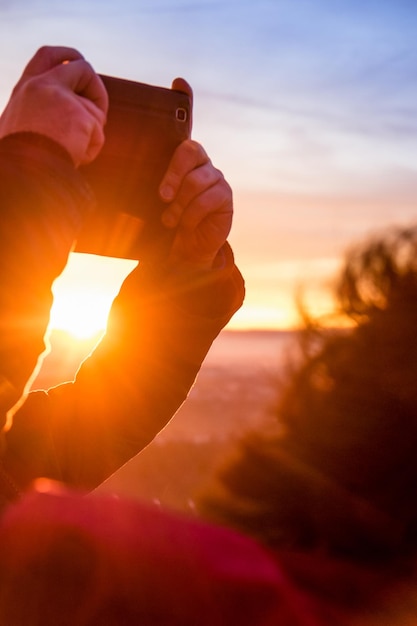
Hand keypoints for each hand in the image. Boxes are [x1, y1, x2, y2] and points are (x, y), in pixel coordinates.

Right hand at [0, 46, 107, 165]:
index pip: (47, 56)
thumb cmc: (21, 159)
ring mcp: (61, 98)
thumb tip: (67, 118)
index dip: (68, 56)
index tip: (80, 63)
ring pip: (95, 109)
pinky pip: (98, 133)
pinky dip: (91, 148)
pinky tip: (75, 158)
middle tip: (100, 110)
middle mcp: (42, 85)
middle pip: (83, 68)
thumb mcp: (20, 127)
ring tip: (74, 150)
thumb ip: (39, 113)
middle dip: (97, 88)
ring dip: (92, 131)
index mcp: (25, 88)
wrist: (23, 171)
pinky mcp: (79, 115)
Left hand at [159, 79, 232, 271]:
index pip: (185, 123)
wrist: (184, 252)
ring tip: (171, 219)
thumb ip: (141, 183)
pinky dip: (191, 214)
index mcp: (181, 159)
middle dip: (174, 174)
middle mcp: (201, 162)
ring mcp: (216, 177)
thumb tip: (111, 166)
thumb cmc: (163, 223)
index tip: (179, 82)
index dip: (185, 100)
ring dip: (180, 203)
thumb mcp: (147, 201)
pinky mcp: (225, 196)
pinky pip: (208, 198)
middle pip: (190, 150)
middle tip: (162, 196)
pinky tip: (185, 224)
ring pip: (196, 180)